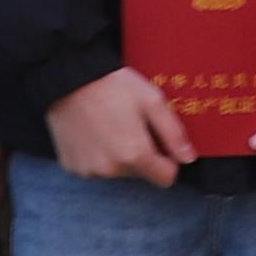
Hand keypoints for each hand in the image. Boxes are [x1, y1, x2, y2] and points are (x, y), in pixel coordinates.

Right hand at [49, 68, 191, 187]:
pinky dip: (96, 155)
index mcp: (135, 155)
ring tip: (109, 125)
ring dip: (117, 156)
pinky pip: (93, 168)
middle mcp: (111, 170)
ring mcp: (89, 170)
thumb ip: (173, 133)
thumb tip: (188, 158)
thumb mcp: (151, 101)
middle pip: (140, 173)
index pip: (166, 178)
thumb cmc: (113, 85)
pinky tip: (92, 131)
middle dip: (141, 155)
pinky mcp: (71, 166)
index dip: (168, 160)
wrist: (67, 77)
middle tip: (131, 125)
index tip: (158, 140)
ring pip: (116, 171)